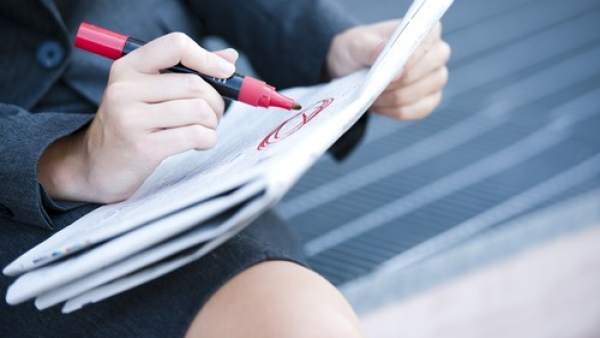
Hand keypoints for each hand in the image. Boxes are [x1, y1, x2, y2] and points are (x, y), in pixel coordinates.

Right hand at [38, 33, 237, 202]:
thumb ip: (188, 71)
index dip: (207, 57)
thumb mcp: (150, 91)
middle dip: (216, 101)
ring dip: (212, 123)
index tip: (226, 71)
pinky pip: (195, 135)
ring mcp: (131, 119)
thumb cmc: (132, 125)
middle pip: (195, 84)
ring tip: (204, 129)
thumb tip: (229, 57)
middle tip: (213, 114)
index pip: (175, 46)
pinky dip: (208, 139)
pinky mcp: (143, 148)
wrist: (97, 166)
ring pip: (198, 110)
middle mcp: (125, 89)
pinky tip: (199, 143)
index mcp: (128, 67)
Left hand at [326, 20, 449, 119]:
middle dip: (398, 84)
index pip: (427, 44)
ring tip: (372, 96)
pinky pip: (418, 111)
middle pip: (429, 73)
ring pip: (420, 94)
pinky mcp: (430, 100)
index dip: (410, 61)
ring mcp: (437, 78)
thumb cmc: (358, 50)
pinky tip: (379, 106)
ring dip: (392, 99)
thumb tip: (397, 69)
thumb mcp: (356, 45)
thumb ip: (372, 49)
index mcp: (425, 30)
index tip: (389, 73)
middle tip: (374, 87)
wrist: (353, 68)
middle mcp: (438, 52)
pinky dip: (394, 111)